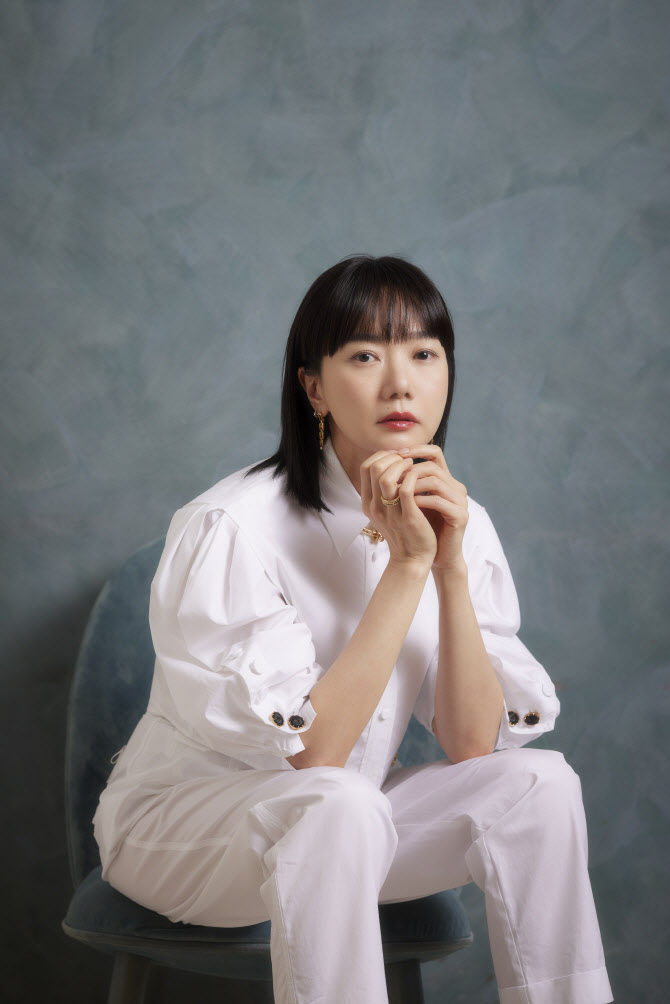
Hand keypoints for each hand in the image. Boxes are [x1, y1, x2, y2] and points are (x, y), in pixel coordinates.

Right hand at [359, 450, 437, 568]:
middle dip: (392, 457)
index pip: (366, 467)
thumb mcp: (388, 510)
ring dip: (402, 465)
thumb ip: (386, 490)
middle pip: (374, 468)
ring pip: (386, 478)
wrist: (413, 560)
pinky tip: (420, 476)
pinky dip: (413, 477)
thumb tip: (392, 464)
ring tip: (413, 465)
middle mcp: (374, 507)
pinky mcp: (407, 518)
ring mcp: (389, 513)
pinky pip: (406, 490)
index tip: (397, 456)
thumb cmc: (405, 532)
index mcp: (368, 503)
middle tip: (407, 458)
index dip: (382, 455)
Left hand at [395, 444, 468, 571]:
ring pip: (436, 481)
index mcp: (446, 481)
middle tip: (391, 477)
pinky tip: (408, 504)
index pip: (434, 453)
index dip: (415, 450)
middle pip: (432, 466)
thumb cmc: (422, 528)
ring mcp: (460, 501)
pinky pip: (439, 501)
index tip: (395, 455)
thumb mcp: (412, 502)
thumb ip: (405, 484)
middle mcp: (456, 487)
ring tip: (396, 491)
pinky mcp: (460, 516)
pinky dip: (421, 500)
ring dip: (412, 484)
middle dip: (409, 470)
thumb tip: (382, 465)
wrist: (437, 555)